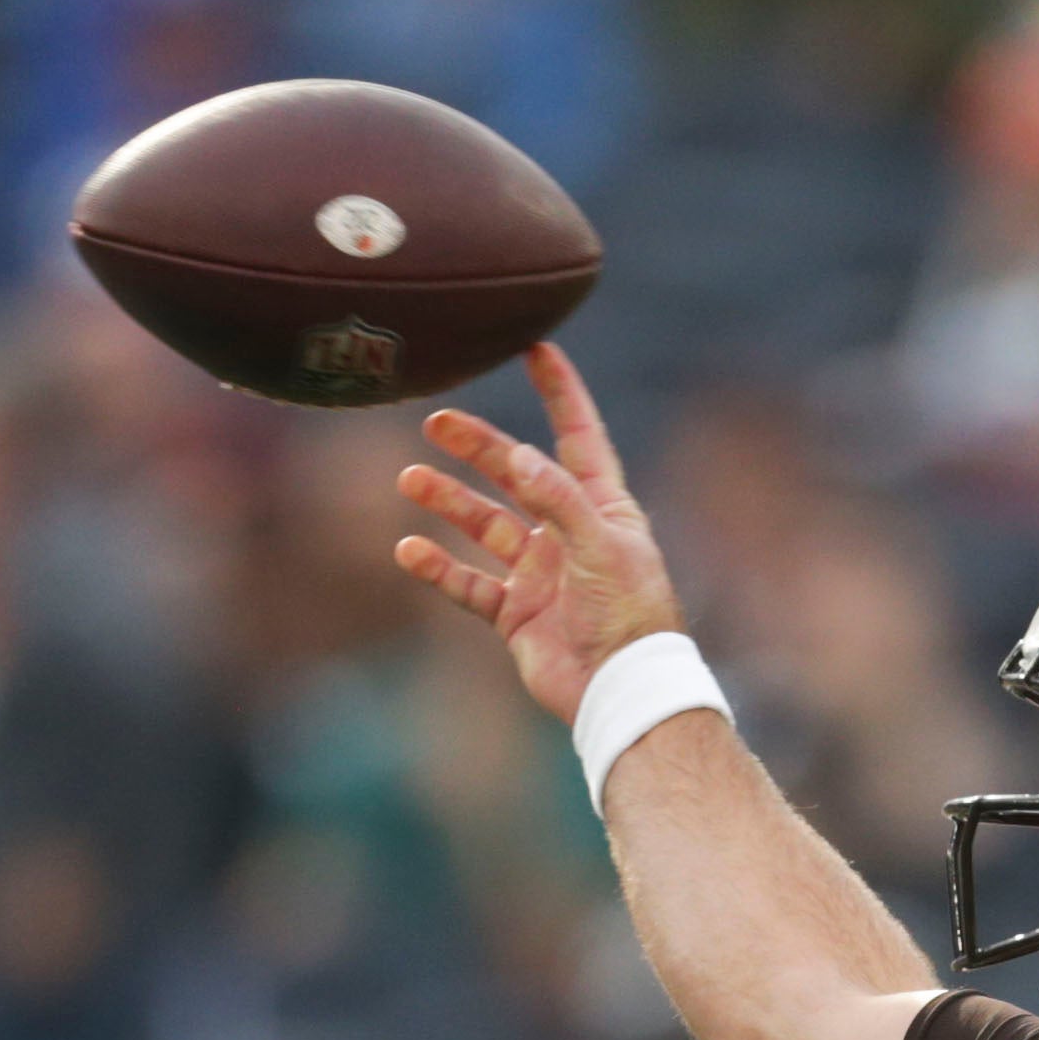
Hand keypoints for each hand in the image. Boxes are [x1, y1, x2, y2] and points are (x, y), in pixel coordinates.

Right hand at [395, 343, 686, 724]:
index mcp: (603, 509)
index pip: (579, 437)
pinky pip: (468, 583)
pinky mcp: (516, 614)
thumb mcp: (601, 546)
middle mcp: (568, 534)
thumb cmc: (629, 616)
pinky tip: (409, 549)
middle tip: (437, 422)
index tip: (536, 348)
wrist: (621, 691)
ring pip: (484, 525)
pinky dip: (438, 567)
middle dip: (478, 447)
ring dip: (448, 502)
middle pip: (516, 475)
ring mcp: (540, 574)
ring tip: (409, 478)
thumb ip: (560, 500)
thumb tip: (520, 456)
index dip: (561, 393)